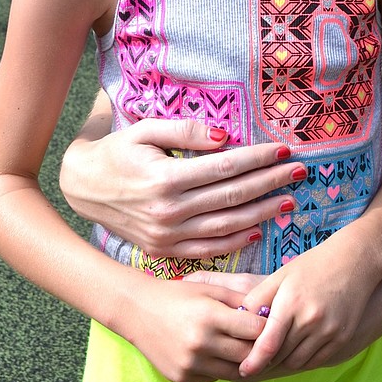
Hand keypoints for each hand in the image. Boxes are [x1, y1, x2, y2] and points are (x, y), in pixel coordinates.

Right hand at [60, 117, 305, 257]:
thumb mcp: (145, 130)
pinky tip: (258, 230)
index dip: (257, 159)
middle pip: (232, 198)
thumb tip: (226, 136)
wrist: (82, 188)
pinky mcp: (164, 251)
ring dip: (262, 214)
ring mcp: (167, 236)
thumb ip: (185, 130)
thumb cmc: (117, 151)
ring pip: (225, 227)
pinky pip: (208, 251)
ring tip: (288, 201)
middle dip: (270, 184)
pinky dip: (235, 243)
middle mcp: (168, 211)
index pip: (225, 168)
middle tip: (300, 173)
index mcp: (165, 179)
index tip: (283, 150)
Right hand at [119, 271, 265, 381]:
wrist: (137, 311)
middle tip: (264, 341)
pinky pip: (214, 378)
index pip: (256, 330)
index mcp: (210, 316)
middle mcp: (201, 343)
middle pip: (248, 355)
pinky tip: (220, 355)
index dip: (266, 327)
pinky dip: (221, 368)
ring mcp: (190, 364)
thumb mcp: (210, 289)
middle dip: (259, 348)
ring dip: (242, 363)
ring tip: (246, 350)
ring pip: (234, 372)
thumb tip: (269, 315)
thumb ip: (240, 301)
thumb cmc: (178, 295)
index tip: (271, 323)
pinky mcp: (182, 378)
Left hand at [236, 243, 372, 378]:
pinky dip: (304, 360)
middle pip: (281, 355)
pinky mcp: (342, 338)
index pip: (268, 343)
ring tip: (276, 354)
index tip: (244, 370)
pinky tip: (297, 350)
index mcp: (291, 303)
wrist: (354, 261)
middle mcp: (311, 320)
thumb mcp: (281, 275)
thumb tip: (239, 320)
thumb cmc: (313, 266)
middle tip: (257, 360)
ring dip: (285, 361)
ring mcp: (329, 331)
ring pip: (298, 362)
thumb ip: (258, 298)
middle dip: (267, 360)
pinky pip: (317, 360)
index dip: (254, 361)